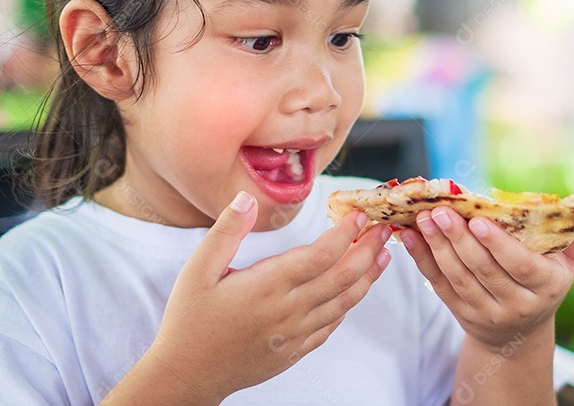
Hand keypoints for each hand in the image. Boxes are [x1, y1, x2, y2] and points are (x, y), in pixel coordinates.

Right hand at [136, 192, 391, 402]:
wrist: (187, 375)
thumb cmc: (189, 320)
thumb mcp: (197, 271)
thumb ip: (225, 233)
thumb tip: (246, 199)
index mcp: (266, 286)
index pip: (319, 255)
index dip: (344, 234)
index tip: (359, 215)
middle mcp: (287, 310)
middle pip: (342, 277)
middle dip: (368, 250)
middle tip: (385, 229)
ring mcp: (294, 333)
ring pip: (343, 303)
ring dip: (367, 277)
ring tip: (384, 256)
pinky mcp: (295, 350)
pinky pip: (331, 325)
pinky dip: (348, 305)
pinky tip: (355, 290)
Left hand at [400, 203, 573, 351]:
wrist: (518, 335)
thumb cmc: (545, 285)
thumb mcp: (568, 265)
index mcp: (543, 288)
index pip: (519, 267)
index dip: (498, 246)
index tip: (479, 220)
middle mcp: (514, 304)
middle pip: (482, 271)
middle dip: (459, 239)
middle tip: (440, 209)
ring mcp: (484, 312)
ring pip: (457, 278)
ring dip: (437, 247)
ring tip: (424, 218)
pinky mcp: (459, 312)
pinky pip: (438, 285)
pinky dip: (422, 260)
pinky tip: (409, 236)